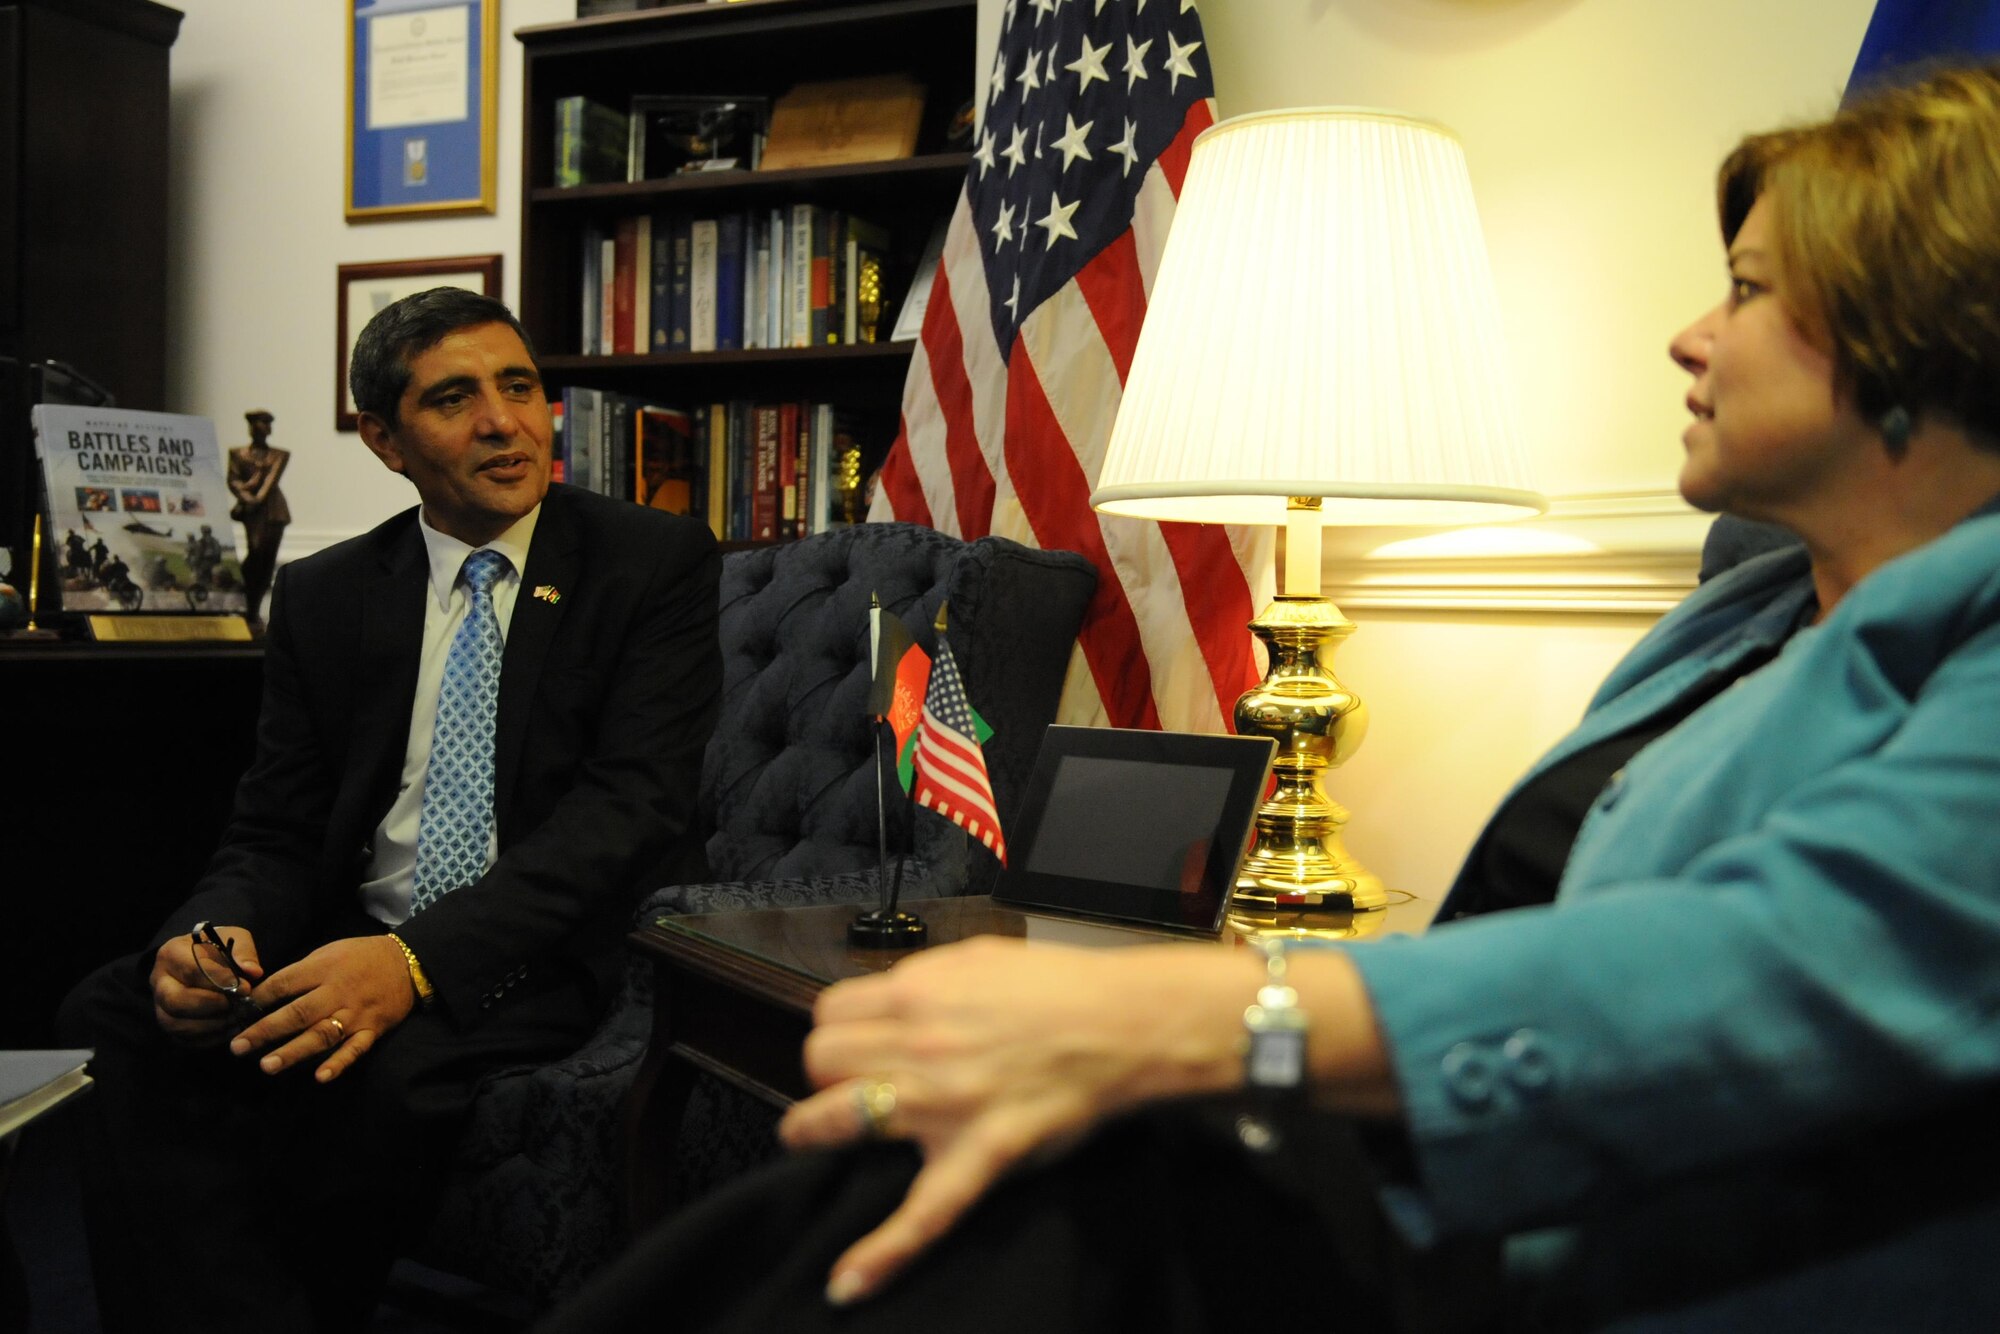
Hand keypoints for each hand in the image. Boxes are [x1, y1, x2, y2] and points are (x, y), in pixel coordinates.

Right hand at [150, 925, 263, 1045]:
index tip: (246, 988)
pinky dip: (210, 1037)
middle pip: (176, 1001)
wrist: (206, 961)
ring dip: (212, 1025)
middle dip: (212, 1006)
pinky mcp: (169, 1024)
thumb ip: (244, 952)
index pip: (191, 970)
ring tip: (238, 1017)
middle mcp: (159, 981)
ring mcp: (160, 1005)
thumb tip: (253, 971)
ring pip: (176, 1024)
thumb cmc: (220, 949)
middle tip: (239, 1005)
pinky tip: (231, 1028)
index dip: (220, 981)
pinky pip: (183, 1039)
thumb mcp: (235, 938)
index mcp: (172, 953)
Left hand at [230, 935, 415, 1082]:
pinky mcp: (372, 1030)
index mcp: (325, 968)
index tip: (238, 1012)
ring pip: (322, 1034)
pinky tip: (320, 1077)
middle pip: (298, 1013)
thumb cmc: (361, 956)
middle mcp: (338, 992)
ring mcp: (356, 1013)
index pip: (284, 984)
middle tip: (238, 1046)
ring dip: (294, 1051)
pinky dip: (339, 1063)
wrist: (407, 963)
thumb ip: (301, 972)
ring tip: (267, 1065)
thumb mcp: (329, 952)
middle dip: (266, 1031)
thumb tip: (265, 993)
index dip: (259, 998)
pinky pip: (355, 1049)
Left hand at [777, 937, 1255, 1305]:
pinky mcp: (979, 1153)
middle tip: (851, 1080)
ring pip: (839, 1116)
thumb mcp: (978, 958)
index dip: (836, 1028)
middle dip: (828, 1070)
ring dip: (815, 1128)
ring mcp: (944, 1103)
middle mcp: (919, 1046)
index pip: (829, 1011)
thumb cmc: (1059, 987)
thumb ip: (924, 979)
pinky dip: (883, 1252)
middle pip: (822, 1059)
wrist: (1124, 1022)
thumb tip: (889, 998)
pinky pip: (923, 1212)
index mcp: (918, 992)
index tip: (851, 1041)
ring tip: (809, 1137)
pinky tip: (847, 1284)